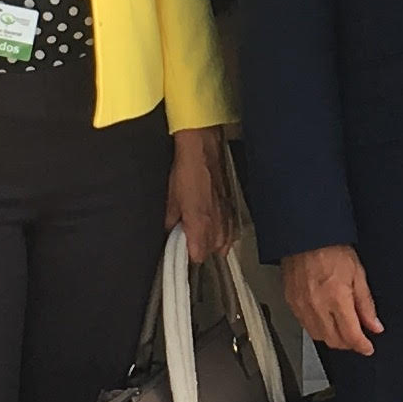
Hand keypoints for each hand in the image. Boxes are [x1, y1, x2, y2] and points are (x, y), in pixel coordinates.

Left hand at [165, 128, 230, 261]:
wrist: (203, 144)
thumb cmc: (186, 166)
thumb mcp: (170, 193)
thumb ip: (170, 217)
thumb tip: (170, 228)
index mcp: (198, 218)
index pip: (199, 252)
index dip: (190, 256)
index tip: (183, 257)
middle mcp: (215, 218)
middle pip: (214, 248)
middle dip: (203, 251)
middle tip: (192, 250)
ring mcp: (226, 210)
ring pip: (226, 239)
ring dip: (216, 244)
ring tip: (207, 246)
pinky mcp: (231, 201)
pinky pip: (232, 225)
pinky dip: (227, 233)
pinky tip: (222, 234)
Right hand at [284, 245, 381, 355]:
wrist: (305, 238)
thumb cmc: (331, 250)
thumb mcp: (358, 275)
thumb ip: (366, 304)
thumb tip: (375, 325)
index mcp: (337, 299)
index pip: (351, 335)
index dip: (362, 346)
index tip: (368, 348)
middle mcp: (317, 306)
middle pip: (334, 341)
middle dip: (348, 344)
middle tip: (358, 339)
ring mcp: (302, 307)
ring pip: (318, 337)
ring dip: (333, 338)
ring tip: (343, 330)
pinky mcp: (291, 304)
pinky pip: (305, 326)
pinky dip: (318, 329)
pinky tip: (326, 321)